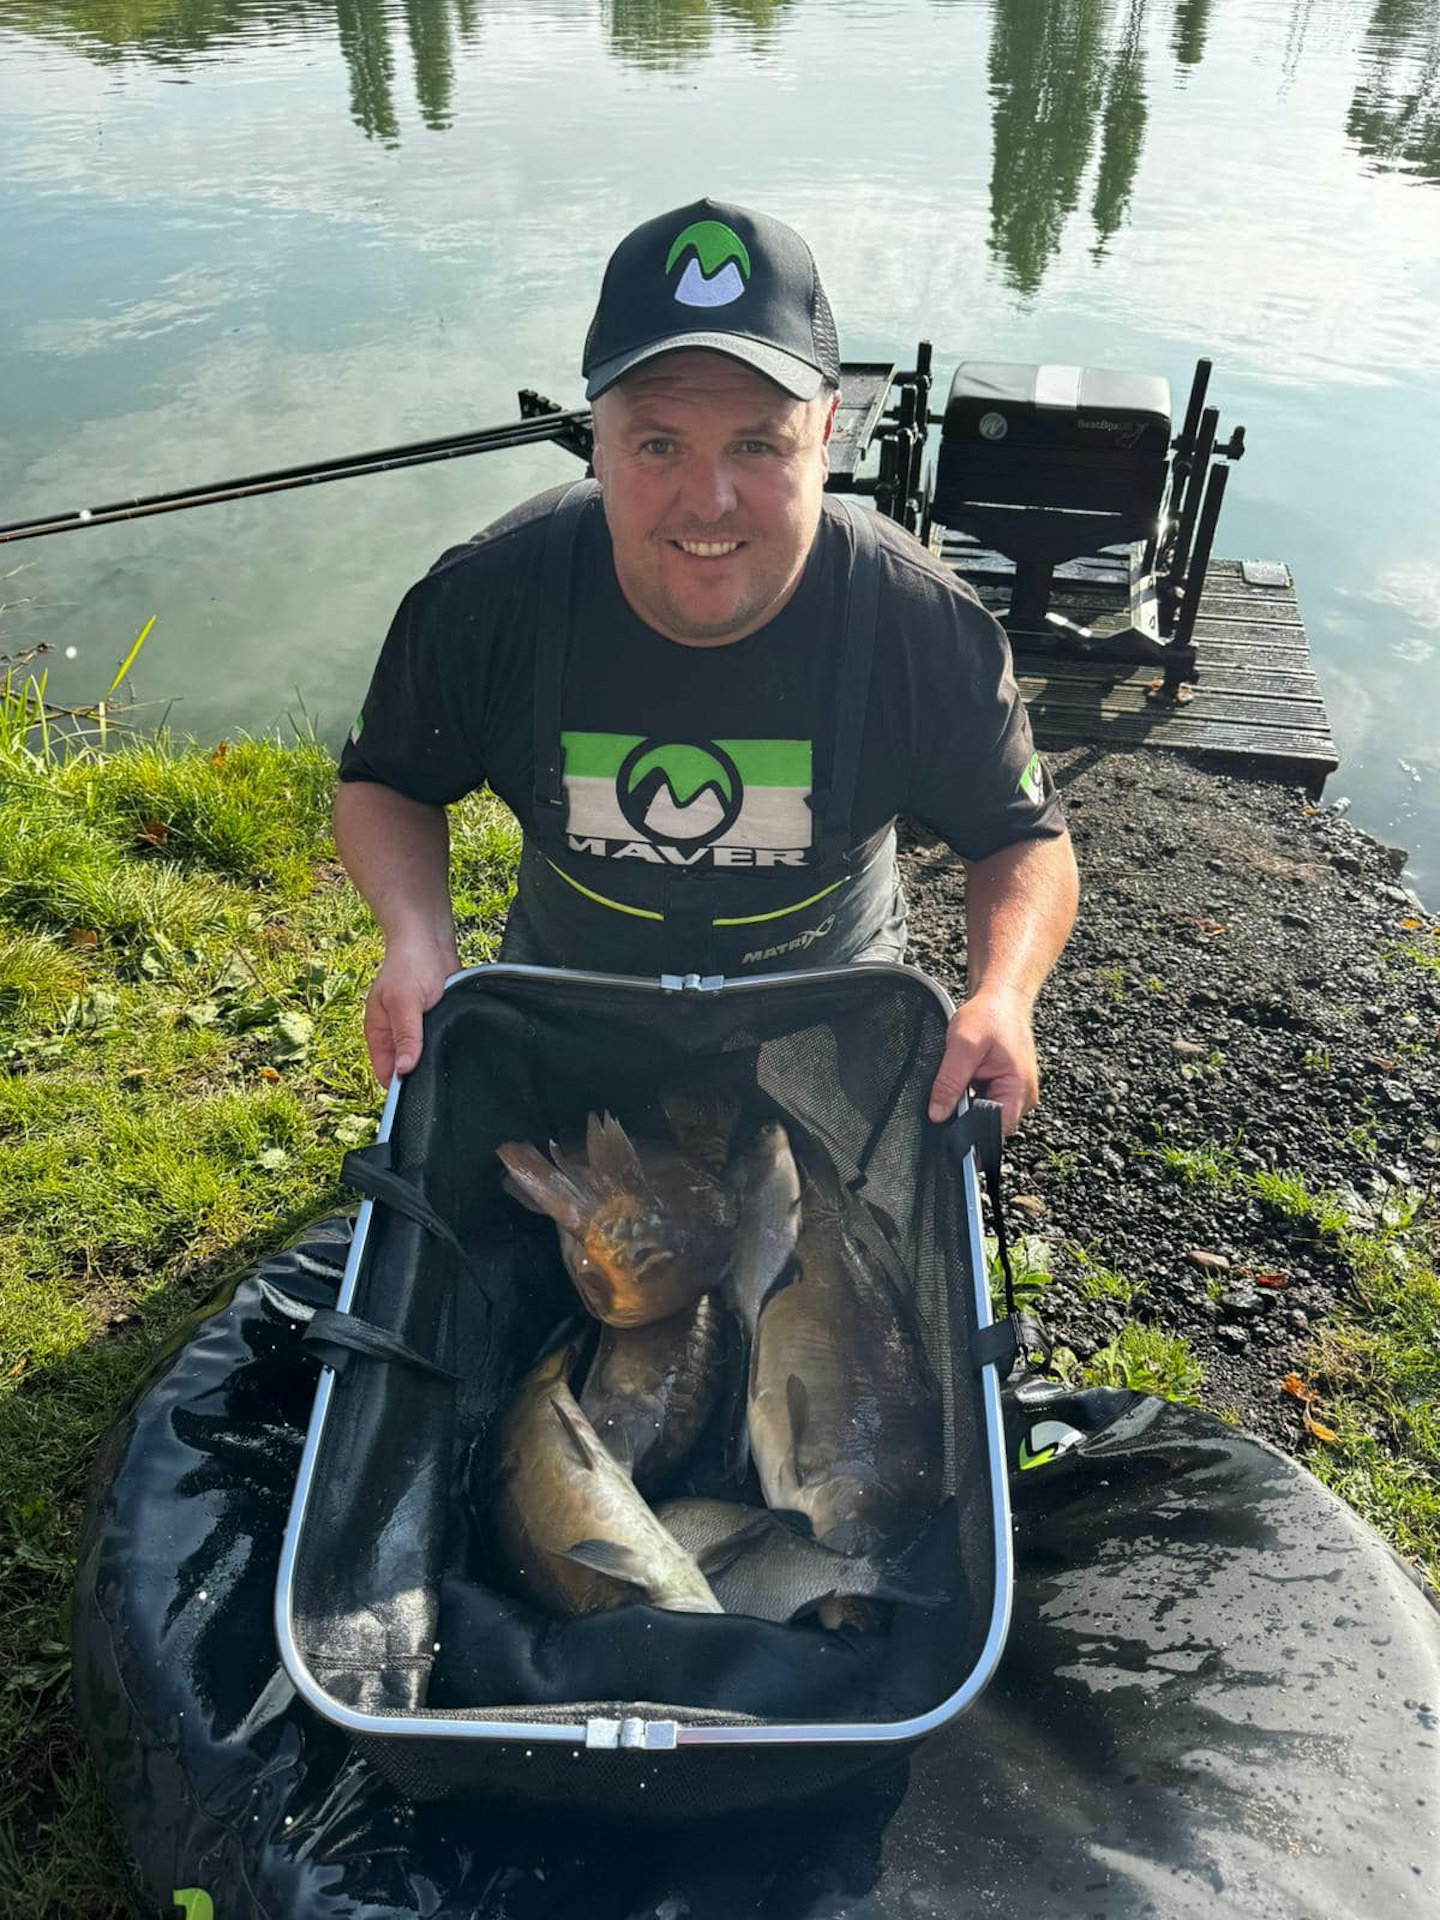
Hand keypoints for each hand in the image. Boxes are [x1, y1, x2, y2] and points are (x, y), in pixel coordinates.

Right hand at [362, 935, 457, 1084]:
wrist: (430, 939)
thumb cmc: (409, 965)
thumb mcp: (405, 1003)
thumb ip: (406, 1036)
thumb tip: (404, 1070)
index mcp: (378, 1032)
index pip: (385, 1071)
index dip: (398, 1086)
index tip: (417, 1096)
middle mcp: (396, 1033)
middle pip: (407, 1067)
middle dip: (420, 1074)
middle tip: (439, 1082)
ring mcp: (417, 1028)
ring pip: (426, 1056)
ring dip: (437, 1060)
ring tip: (451, 1065)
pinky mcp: (437, 1021)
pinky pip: (441, 1041)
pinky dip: (449, 1045)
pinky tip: (460, 1050)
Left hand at [927, 987, 1039, 1135]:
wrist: (1001, 999)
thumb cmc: (989, 1015)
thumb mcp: (963, 1046)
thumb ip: (949, 1082)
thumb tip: (937, 1115)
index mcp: (1019, 1090)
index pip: (995, 1130)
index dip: (970, 1130)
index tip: (949, 1120)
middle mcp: (1022, 1097)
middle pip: (987, 1124)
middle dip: (966, 1112)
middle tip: (957, 1086)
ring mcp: (1014, 1094)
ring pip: (982, 1113)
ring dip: (967, 1100)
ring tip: (967, 1073)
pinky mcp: (1004, 1089)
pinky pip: (983, 1101)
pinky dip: (970, 1092)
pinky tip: (969, 1075)